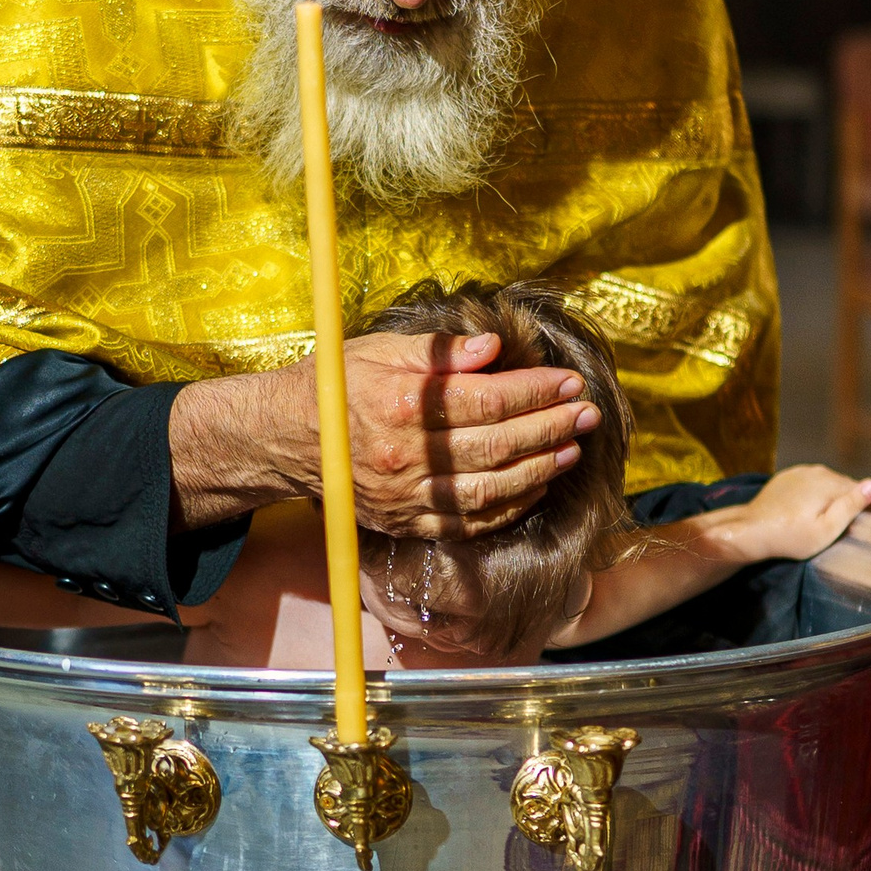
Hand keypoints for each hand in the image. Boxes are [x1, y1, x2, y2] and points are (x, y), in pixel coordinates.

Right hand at [173, 330, 601, 538]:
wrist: (283, 439)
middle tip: (586, 414)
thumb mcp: (381, 349)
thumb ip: (440, 351)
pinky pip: (467, 523)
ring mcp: (405, 496)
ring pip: (489, 491)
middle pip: (495, 446)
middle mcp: (405, 456)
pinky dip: (508, 507)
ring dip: (538, 471)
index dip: (534, 392)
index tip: (568, 382)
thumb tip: (495, 348)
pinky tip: (535, 486)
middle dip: (549, 429)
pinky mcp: (404, 523)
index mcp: (400, 405)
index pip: (485, 400)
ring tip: (571, 449)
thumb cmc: (335, 383)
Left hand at [721, 467, 870, 562]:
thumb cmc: (790, 537)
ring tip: (813, 520)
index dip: (862, 509)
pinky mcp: (787, 476)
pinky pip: (809, 483)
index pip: (864, 490)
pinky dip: (810, 495)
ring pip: (827, 483)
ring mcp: (800, 471)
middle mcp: (818, 470)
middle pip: (845, 486)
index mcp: (831, 482)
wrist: (751, 530)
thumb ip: (851, 506)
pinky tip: (799, 512)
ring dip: (827, 499)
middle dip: (844, 503)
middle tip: (829, 527)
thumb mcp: (826, 530)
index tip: (848, 526)